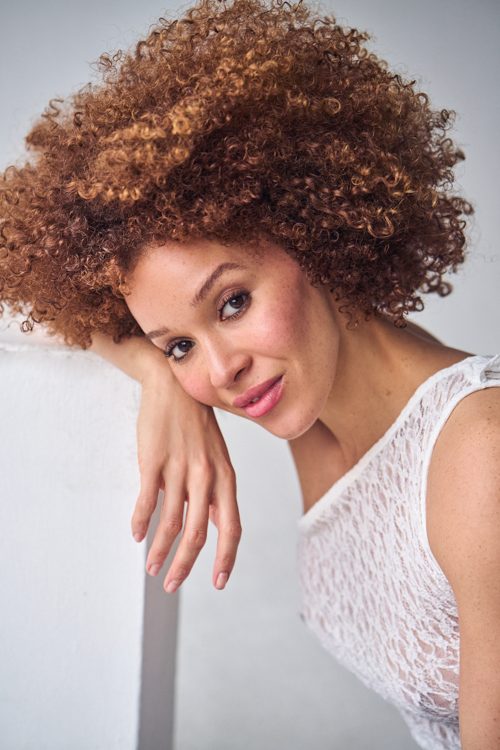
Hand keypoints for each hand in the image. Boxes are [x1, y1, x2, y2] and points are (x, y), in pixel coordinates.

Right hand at [130, 368, 241, 593]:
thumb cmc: (198, 424)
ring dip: (160, 550)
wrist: (176, 385)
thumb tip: (212, 526)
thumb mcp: (217, 457)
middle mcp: (206, 476)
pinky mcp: (154, 461)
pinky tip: (136, 535)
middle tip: (171, 584)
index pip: (232, 528)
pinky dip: (141, 522)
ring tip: (152, 567)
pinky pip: (147, 501)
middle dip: (185, 566)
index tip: (218, 582)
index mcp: (226, 477)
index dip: (225, 558)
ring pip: (171, 523)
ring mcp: (180, 469)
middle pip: (198, 534)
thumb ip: (216, 491)